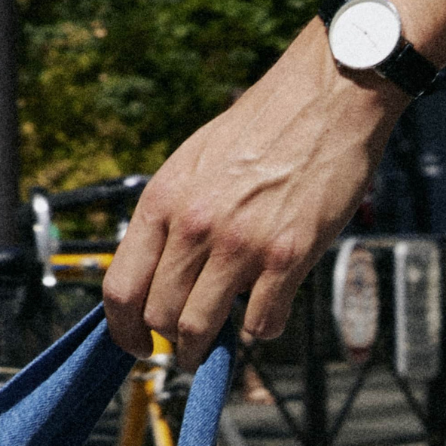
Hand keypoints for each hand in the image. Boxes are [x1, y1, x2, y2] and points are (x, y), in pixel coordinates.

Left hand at [103, 20, 403, 365]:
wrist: (326, 96)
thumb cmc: (262, 126)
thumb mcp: (193, 162)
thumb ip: (172, 215)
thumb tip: (157, 268)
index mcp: (163, 200)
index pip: (119, 287)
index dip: (122, 328)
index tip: (136, 343)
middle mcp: (194, 225)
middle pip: (158, 315)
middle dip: (168, 340)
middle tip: (183, 346)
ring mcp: (241, 243)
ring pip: (199, 328)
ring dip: (204, 349)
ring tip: (213, 348)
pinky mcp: (288, 254)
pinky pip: (262, 321)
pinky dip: (261, 329)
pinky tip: (267, 314)